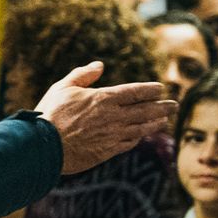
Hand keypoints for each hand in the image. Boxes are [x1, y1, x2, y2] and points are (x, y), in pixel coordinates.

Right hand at [35, 63, 174, 175]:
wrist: (43, 146)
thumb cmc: (50, 114)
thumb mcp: (63, 87)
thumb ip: (83, 75)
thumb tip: (99, 65)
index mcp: (104, 98)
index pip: (136, 92)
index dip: (151, 90)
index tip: (160, 88)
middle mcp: (114, 116)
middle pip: (146, 110)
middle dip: (162, 107)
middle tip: (174, 105)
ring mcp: (113, 135)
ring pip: (142, 128)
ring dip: (156, 123)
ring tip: (165, 120)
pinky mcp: (107, 151)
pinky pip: (129, 143)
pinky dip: (138, 138)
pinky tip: (142, 136)